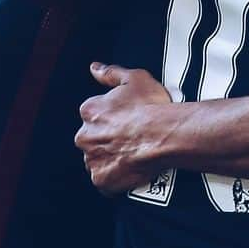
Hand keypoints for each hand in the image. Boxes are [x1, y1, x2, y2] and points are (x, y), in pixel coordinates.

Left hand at [76, 64, 173, 194]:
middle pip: (93, 137)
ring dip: (111, 155)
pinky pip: (105, 179)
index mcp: (90, 111)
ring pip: (98, 158)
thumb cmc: (150, 107)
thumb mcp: (134, 78)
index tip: (126, 117)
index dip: (112, 115)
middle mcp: (86, 136)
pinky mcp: (102, 179)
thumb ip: (110, 73)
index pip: (94, 113)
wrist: (163, 135)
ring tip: (134, 149)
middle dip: (109, 136)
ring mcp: (92, 159)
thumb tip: (95, 68)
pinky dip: (115, 174)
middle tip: (131, 133)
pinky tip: (130, 165)